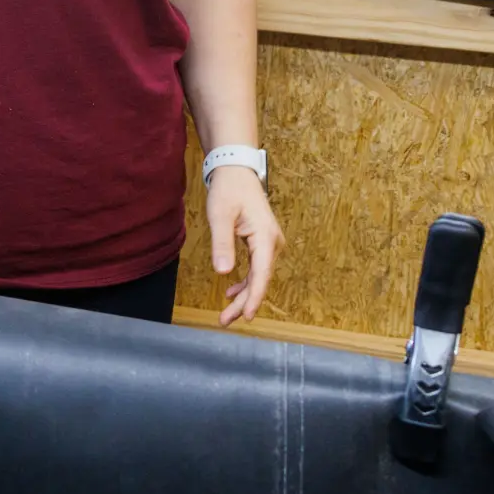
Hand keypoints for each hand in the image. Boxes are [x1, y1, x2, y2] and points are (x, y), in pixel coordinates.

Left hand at [206, 165, 281, 327]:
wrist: (237, 172)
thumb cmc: (229, 190)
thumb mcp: (220, 215)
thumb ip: (222, 243)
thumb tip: (223, 272)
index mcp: (266, 237)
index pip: (261, 274)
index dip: (254, 297)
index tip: (246, 317)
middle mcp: (273, 243)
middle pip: (260, 280)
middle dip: (244, 302)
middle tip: (225, 321)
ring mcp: (269, 244)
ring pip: (258, 277)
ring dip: (244, 295)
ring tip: (227, 315)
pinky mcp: (263, 244)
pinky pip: (256, 269)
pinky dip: (245, 282)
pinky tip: (231, 292)